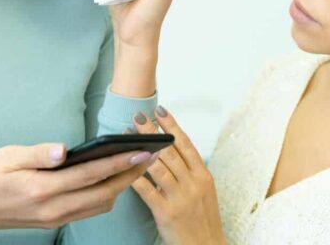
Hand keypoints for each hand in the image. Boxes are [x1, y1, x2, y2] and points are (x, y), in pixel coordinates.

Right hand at [0, 142, 153, 242]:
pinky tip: (109, 180)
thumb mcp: (5, 156)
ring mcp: (52, 218)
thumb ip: (37, 153)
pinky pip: (86, 210)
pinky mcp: (50, 221)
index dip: (120, 161)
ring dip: (120, 186)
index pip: (92, 174)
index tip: (141, 149)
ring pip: (98, 205)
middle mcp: (52, 209)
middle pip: (103, 193)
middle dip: (131, 174)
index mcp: (42, 189)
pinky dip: (104, 196)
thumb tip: (65, 149)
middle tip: (151, 156)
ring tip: (135, 165)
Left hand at [129, 107, 225, 244]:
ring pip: (159, 167)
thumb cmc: (202, 219)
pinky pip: (148, 190)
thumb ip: (190, 172)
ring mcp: (181, 197)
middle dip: (152, 131)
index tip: (160, 111)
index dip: (172, 126)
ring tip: (127, 136)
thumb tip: (171, 151)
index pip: (186, 144)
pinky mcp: (167, 212)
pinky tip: (125, 165)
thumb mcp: (204, 192)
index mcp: (203, 176)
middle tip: (137, 116)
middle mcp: (193, 183)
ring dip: (141, 148)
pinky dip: (136, 176)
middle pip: (170, 151)